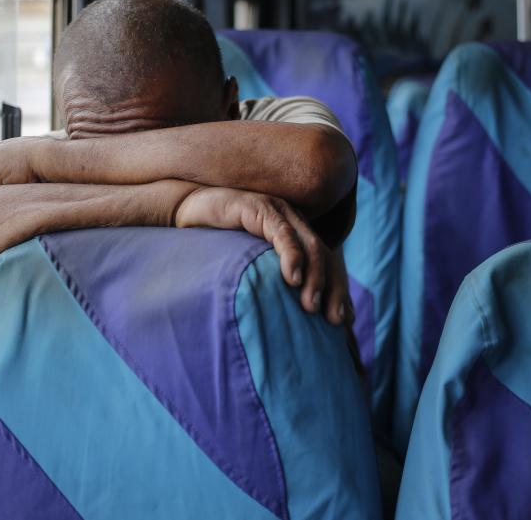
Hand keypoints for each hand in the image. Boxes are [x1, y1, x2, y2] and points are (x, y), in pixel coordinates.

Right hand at [174, 187, 351, 325]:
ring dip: (315, 278)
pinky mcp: (260, 209)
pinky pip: (282, 233)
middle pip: (326, 256)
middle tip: (335, 321)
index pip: (329, 262)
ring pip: (310, 246)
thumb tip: (287, 316)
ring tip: (312, 307)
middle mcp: (294, 222)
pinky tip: (293, 278)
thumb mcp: (249, 263)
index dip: (339, 290)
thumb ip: (269, 280)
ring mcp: (279, 213)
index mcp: (296, 234)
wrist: (186, 207)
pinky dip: (291, 256)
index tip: (344, 321)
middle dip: (334, 290)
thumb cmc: (215, 239)